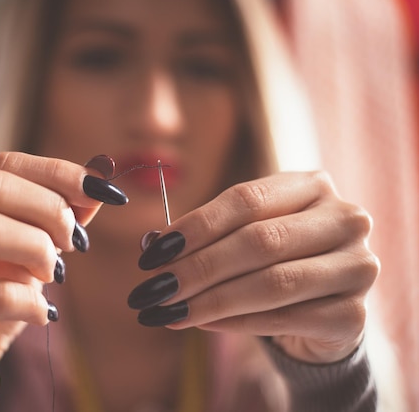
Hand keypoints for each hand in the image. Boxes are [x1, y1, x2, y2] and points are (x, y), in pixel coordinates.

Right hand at [0, 152, 120, 410]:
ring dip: (37, 250)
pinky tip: (44, 314)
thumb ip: (59, 210)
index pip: (0, 165)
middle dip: (48, 210)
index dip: (57, 173)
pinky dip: (32, 302)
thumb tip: (102, 170)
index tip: (102, 191)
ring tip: (55, 274)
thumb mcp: (28, 247)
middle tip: (75, 242)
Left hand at [128, 171, 378, 363]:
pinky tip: (204, 323)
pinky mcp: (355, 315)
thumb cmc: (276, 262)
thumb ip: (206, 237)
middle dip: (198, 268)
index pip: (246, 200)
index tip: (151, 253)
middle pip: (259, 241)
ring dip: (210, 300)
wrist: (324, 310)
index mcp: (312, 186)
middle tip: (154, 289)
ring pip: (272, 283)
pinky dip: (236, 323)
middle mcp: (344, 219)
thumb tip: (151, 245)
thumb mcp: (244, 236)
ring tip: (168, 310)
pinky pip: (284, 319)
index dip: (195, 226)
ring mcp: (357, 266)